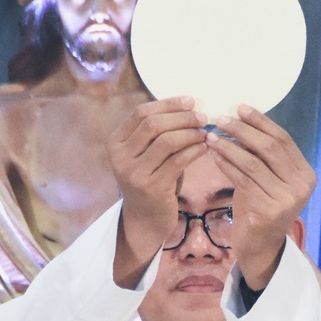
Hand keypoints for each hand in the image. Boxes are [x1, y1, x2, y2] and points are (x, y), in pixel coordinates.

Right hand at [106, 96, 204, 283]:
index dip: (168, 104)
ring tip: (206, 132)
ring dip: (191, 133)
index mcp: (115, 143)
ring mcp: (135, 173)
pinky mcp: (153, 187)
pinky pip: (179, 160)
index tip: (191, 101)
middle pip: (153, 124)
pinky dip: (195, 150)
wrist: (145, 220)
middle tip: (203, 117)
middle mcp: (120, 157)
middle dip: (182, 117)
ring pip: (167, 141)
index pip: (141, 113)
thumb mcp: (145, 154)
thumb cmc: (150, 180)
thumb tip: (188, 106)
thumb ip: (157, 132)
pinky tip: (205, 147)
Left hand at [208, 106, 315, 289]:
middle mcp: (301, 186)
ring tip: (210, 135)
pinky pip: (242, 179)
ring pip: (253, 163)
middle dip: (243, 130)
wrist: (260, 246)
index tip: (240, 107)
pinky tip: (212, 154)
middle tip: (220, 118)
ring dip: (229, 146)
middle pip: (270, 148)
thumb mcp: (267, 179)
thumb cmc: (260, 206)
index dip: (261, 121)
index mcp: (305, 174)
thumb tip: (240, 117)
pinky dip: (226, 164)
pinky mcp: (269, 211)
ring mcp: (287, 199)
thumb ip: (262, 155)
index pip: (283, 139)